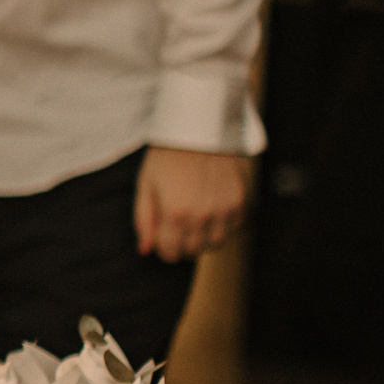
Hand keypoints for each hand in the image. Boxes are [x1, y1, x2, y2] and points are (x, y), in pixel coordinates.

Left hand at [132, 145, 247, 262]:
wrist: (198, 129)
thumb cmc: (167, 157)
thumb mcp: (146, 185)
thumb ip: (144, 220)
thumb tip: (146, 250)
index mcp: (174, 214)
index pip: (170, 253)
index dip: (163, 248)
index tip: (162, 236)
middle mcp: (202, 216)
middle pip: (193, 251)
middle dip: (182, 244)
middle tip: (176, 225)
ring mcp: (224, 210)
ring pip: (215, 243)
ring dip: (203, 237)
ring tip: (193, 217)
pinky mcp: (240, 201)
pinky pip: (232, 227)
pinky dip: (222, 225)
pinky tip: (211, 208)